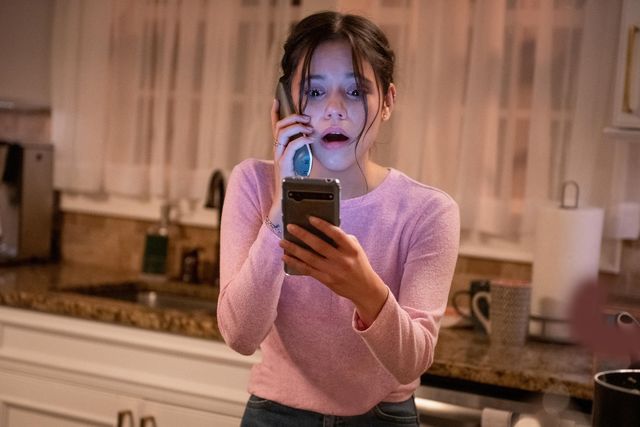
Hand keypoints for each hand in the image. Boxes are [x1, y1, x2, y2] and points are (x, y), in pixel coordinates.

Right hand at [266, 99, 314, 224]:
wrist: (285, 201)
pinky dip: (302, 139)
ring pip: (282, 133)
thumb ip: (302, 152)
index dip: (274, 113)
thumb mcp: (300, 163)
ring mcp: (279, 157)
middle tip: (306, 117)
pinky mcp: (284, 164)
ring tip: (308, 127)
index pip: (274, 128)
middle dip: (292, 117)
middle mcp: (277, 151)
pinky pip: (291, 146)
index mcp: (280, 149)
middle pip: (279, 126)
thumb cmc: (294, 184)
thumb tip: (313, 140)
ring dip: (297, 126)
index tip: (276, 101)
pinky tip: (310, 139)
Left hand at [279, 216, 388, 325]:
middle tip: (290, 227)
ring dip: (294, 249)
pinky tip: (286, 257)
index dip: (323, 225)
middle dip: (303, 235)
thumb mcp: (355, 249)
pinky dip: (295, 263)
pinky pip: (308, 270)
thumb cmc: (358, 264)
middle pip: (319, 245)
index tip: (310, 218)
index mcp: (351, 249)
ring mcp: (333, 271)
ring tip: (283, 242)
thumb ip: (342, 239)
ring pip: (310, 258)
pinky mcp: (326, 280)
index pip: (336, 234)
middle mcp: (342, 260)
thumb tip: (320, 229)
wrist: (364, 288)